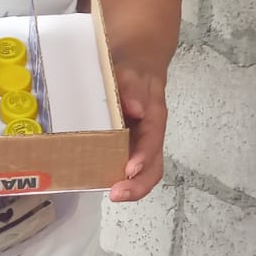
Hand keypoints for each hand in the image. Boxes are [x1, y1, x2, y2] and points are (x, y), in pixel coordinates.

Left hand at [109, 65, 166, 202]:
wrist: (137, 61)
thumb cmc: (134, 68)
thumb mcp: (131, 71)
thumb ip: (132, 88)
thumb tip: (135, 109)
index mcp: (153, 117)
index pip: (153, 142)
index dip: (143, 158)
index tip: (130, 170)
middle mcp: (149, 134)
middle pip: (153, 166)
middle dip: (139, 184)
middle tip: (117, 194)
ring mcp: (139, 141)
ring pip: (144, 170)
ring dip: (131, 186)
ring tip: (113, 194)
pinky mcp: (128, 144)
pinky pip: (126, 164)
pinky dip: (118, 176)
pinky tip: (101, 180)